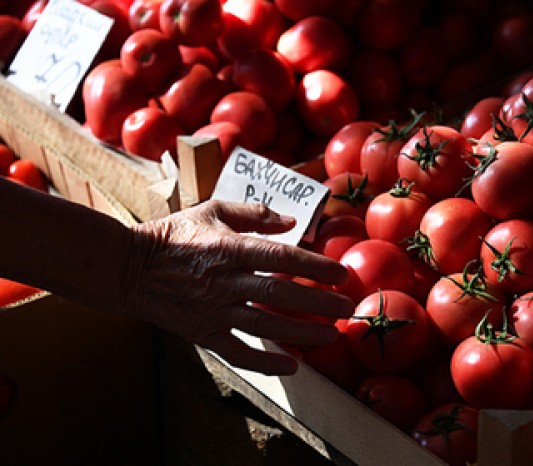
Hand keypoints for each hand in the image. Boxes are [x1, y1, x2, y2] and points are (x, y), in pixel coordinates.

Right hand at [120, 200, 354, 374]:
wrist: (128, 267)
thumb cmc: (174, 234)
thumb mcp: (212, 210)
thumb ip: (253, 213)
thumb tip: (291, 221)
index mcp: (228, 248)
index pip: (281, 258)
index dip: (314, 267)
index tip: (341, 274)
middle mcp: (224, 281)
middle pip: (280, 295)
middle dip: (318, 303)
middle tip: (346, 309)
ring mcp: (212, 311)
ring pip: (265, 326)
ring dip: (301, 334)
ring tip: (331, 336)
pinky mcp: (202, 333)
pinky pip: (237, 352)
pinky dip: (264, 362)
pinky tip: (291, 366)